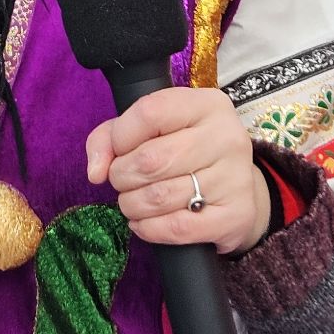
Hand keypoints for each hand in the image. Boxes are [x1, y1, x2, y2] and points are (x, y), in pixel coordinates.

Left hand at [85, 87, 270, 254]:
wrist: (237, 191)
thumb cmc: (185, 153)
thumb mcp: (150, 130)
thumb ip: (110, 137)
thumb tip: (96, 171)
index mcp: (206, 105)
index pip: (149, 112)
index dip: (121, 137)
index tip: (118, 150)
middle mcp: (226, 137)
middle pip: (151, 159)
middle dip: (122, 176)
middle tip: (122, 181)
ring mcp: (235, 177)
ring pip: (160, 197)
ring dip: (131, 204)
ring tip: (132, 201)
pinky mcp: (236, 215)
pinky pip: (177, 227)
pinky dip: (148, 228)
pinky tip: (144, 222)